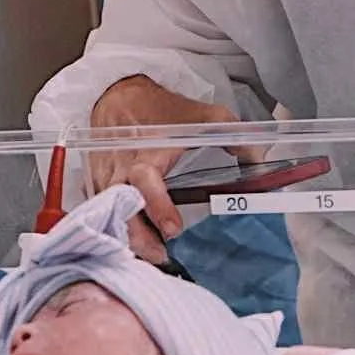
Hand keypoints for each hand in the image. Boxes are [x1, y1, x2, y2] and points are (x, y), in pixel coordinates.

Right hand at [89, 76, 254, 263]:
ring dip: (129, 241)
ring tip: (153, 257)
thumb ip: (233, 134)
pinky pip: (101, 216)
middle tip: (162, 256)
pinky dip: (117, 232)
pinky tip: (136, 245)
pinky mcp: (96, 189)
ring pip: (108, 219)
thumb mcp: (201, 115)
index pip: (145, 183)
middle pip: (119, 212)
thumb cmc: (158, 110)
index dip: (158, 207)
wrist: (117, 97)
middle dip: (139, 238)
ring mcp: (104, 182)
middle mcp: (119, 172)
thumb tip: (258, 159)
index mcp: (144, 156)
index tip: (174, 229)